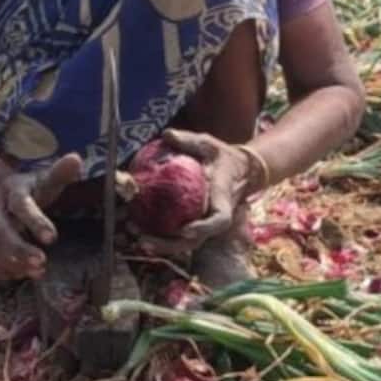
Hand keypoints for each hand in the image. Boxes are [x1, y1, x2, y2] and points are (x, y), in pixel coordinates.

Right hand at [0, 154, 83, 281]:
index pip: (21, 206)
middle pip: (1, 232)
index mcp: (11, 190)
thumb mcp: (43, 179)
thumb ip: (60, 173)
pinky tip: (21, 275)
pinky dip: (1, 271)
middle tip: (42, 263)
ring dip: (12, 264)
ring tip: (37, 272)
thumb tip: (76, 160)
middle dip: (20, 250)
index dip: (35, 222)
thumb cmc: (28, 189)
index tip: (52, 238)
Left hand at [137, 129, 261, 257]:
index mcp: (223, 198)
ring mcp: (207, 225)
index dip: (203, 227)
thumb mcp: (210, 145)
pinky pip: (180, 237)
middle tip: (144, 240)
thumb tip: (168, 134)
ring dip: (162, 245)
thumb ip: (190, 141)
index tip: (184, 230)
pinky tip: (141, 232)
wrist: (242, 172)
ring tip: (138, 240)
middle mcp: (216, 217)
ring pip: (186, 244)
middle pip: (196, 240)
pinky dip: (162, 238)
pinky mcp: (198, 226)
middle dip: (171, 245)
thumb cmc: (224, 158)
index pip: (219, 219)